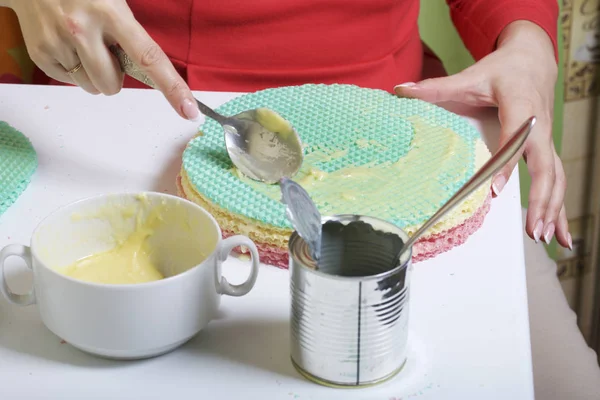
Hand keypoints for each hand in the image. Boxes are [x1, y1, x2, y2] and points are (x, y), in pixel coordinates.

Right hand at [8, 0, 198, 120]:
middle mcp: (83, 29)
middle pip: (112, 85)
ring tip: (82, 43)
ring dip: (92, 73)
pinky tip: (66, 44)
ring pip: (91, 87)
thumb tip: (150, 70)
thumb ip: (131, 33)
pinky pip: (69, 81)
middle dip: (114, 75)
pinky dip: (72, 69)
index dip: (172, 87)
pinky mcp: (39, 53)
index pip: (149, 58)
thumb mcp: (113, 1)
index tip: (190, 111)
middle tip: (104, 48)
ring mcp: (57, 42)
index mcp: (111, 13)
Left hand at [395, 21, 570, 248]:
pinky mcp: (548, 149)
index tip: (495, 189)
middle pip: (545, 166)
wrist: (533, 59)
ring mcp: (546, 139)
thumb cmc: (502, 71)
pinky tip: (562, 234)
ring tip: (544, 238)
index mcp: (521, 107)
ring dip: (553, 210)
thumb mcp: (470, 76)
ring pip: (556, 177)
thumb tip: (401, 89)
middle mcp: (539, 126)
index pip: (515, 138)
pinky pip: (558, 180)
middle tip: (531, 228)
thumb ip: (437, 87)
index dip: (506, 164)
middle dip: (541, 199)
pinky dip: (560, 208)